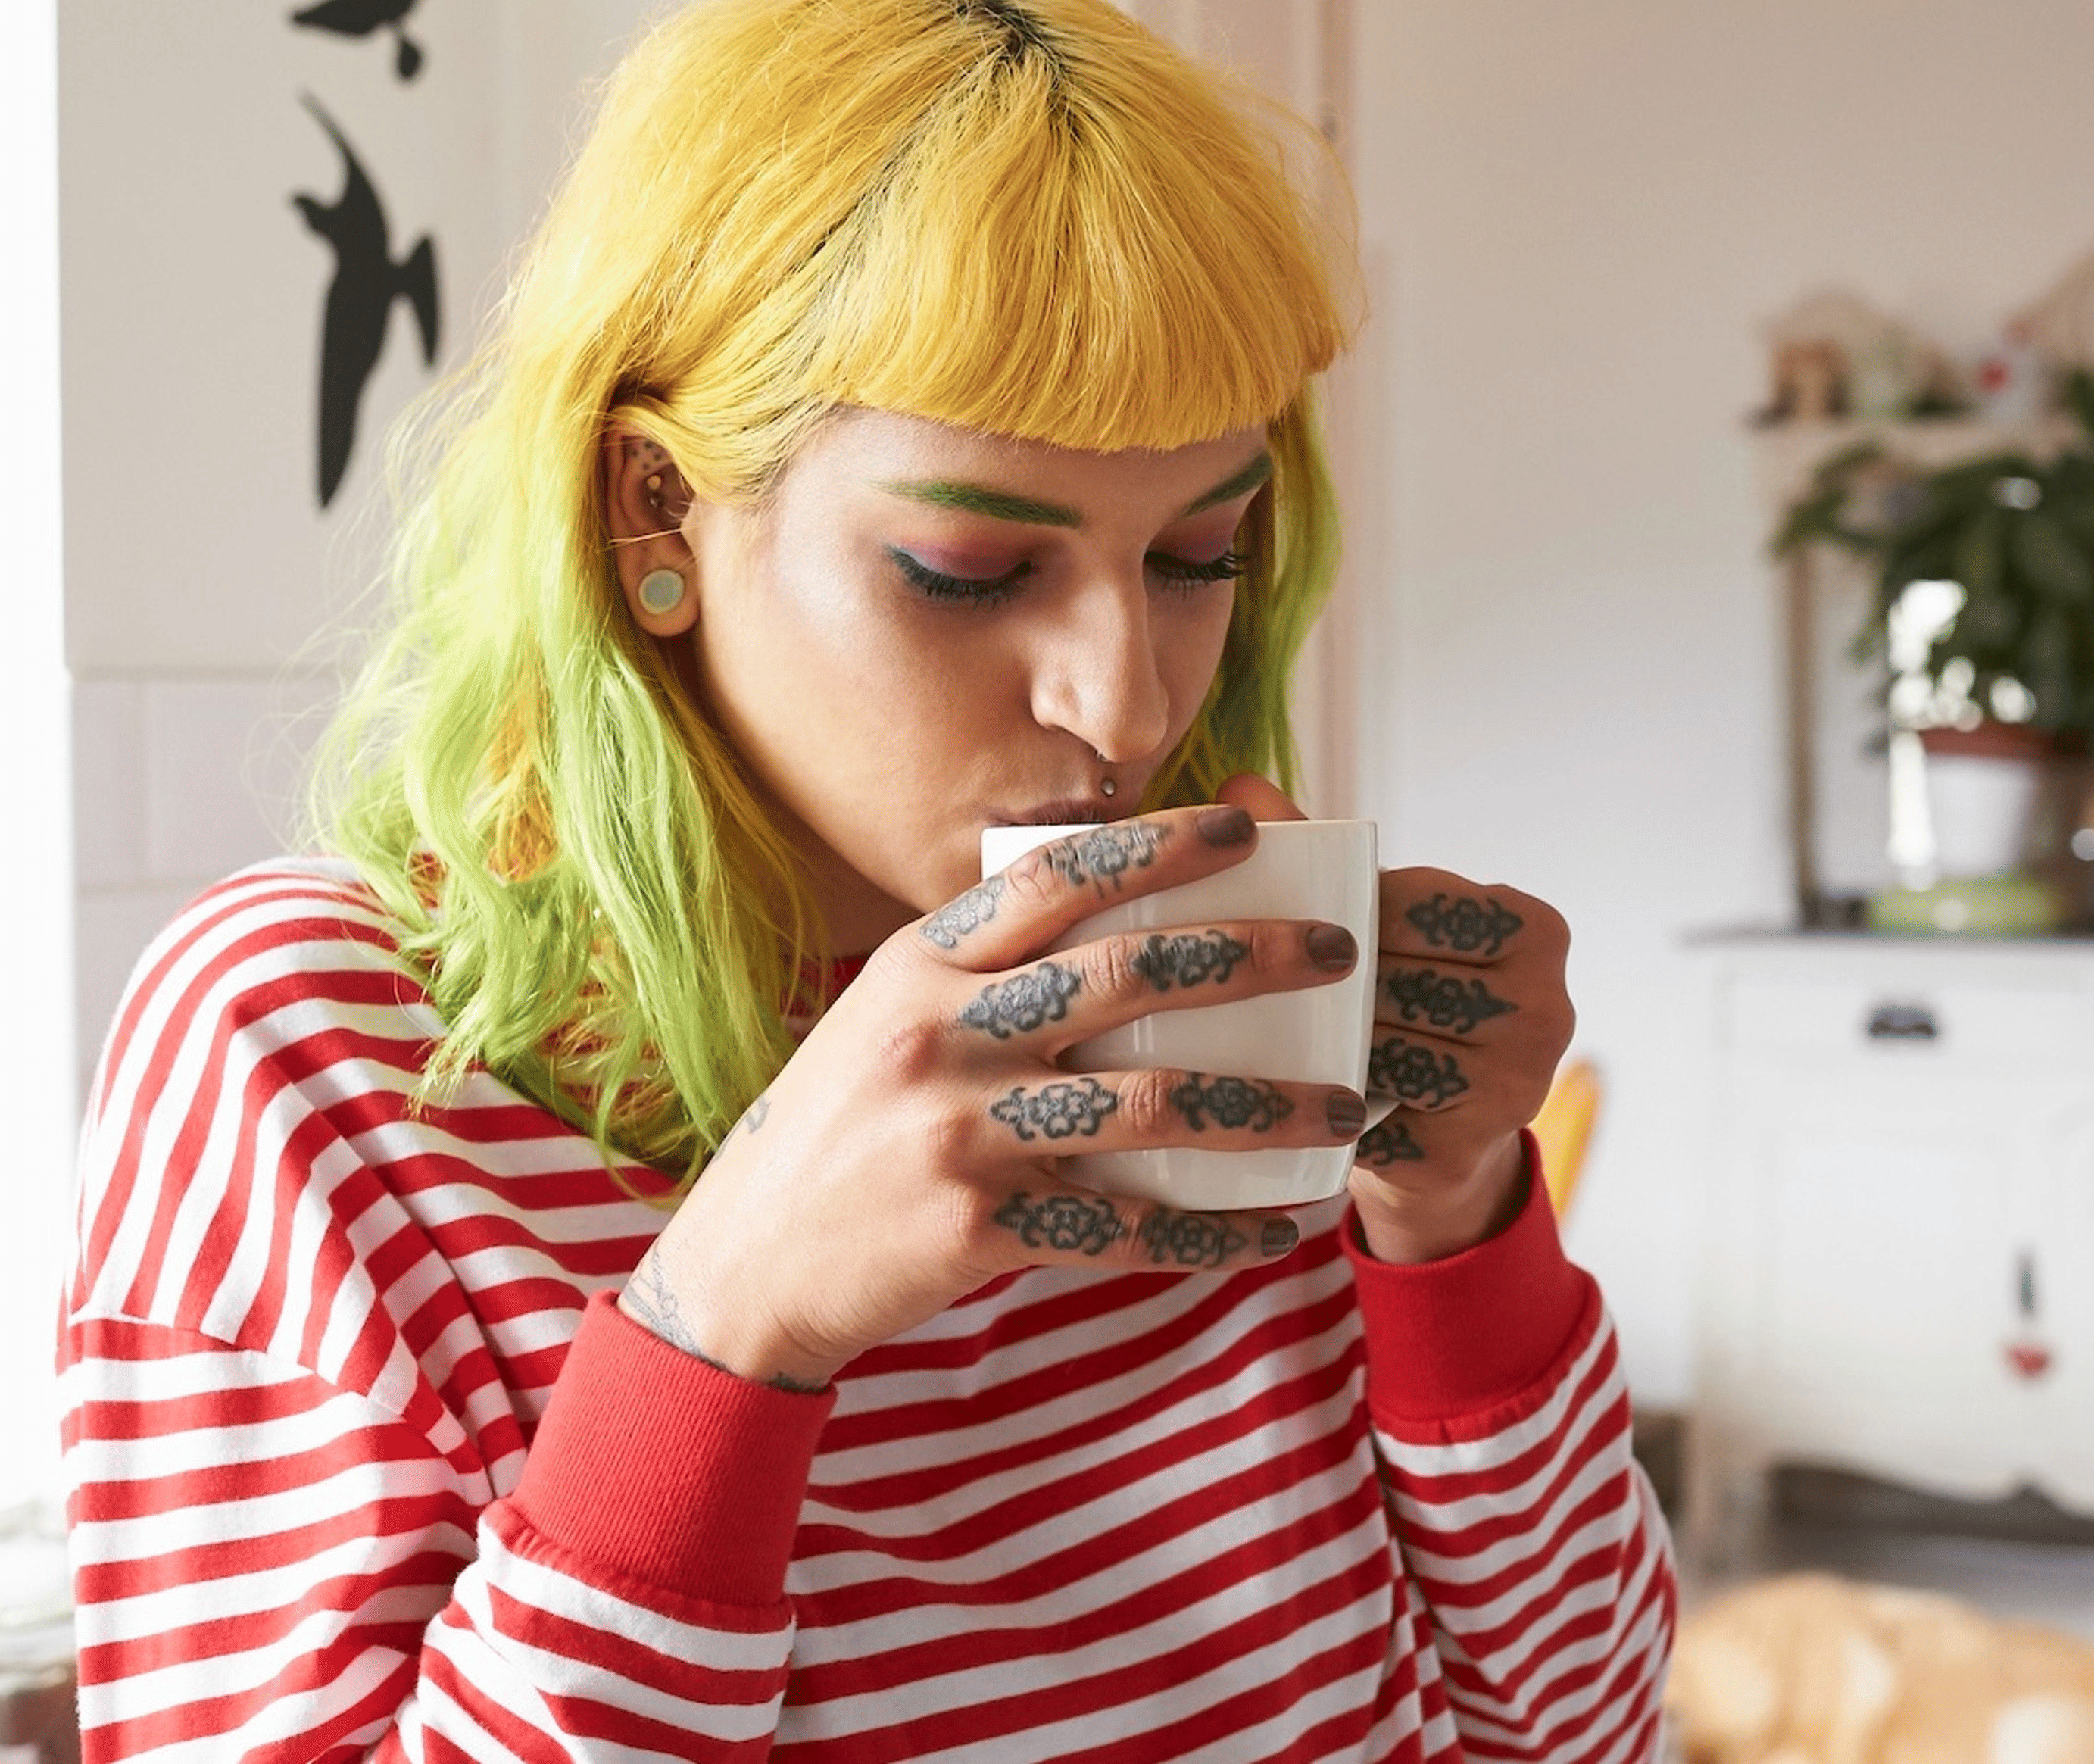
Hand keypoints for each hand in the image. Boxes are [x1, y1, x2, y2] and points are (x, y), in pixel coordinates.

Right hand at [618, 805, 1363, 1387]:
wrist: (747, 1264)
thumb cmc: (838, 1128)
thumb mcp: (886, 1015)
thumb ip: (984, 967)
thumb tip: (1117, 906)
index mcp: (923, 962)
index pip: (1058, 877)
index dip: (1160, 844)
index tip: (1248, 830)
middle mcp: (942, 1031)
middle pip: (1131, 972)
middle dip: (1256, 957)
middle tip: (1343, 953)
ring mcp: (961, 1129)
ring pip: (1153, 1103)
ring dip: (1266, 1105)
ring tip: (1346, 1108)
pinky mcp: (980, 1225)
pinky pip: (1127, 1227)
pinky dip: (1212, 1233)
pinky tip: (1272, 1230)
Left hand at [1219, 775, 1574, 1264]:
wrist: (1434, 1143)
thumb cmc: (1400, 1002)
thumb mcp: (1378, 926)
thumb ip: (1320, 854)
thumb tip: (1236, 778)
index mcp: (1538, 928)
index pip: (1415, 903)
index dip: (1339, 911)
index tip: (1290, 919)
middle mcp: (1549, 1007)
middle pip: (1396, 977)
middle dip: (1321, 979)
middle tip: (1246, 974)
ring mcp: (1516, 1087)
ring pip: (1380, 1046)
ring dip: (1316, 1040)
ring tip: (1258, 1024)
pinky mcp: (1465, 1154)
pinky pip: (1365, 1117)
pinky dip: (1315, 1104)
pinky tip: (1279, 1091)